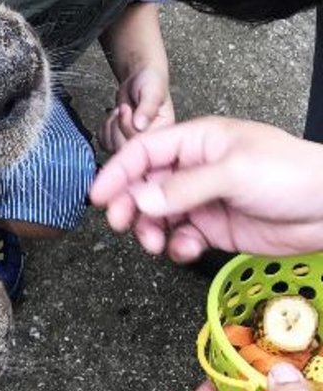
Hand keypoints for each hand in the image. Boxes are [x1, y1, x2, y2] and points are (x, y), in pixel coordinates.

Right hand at [90, 115, 322, 260]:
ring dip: (150, 231)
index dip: (117, 172)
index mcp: (198, 141)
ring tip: (156, 243)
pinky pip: (180, 238)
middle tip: (122, 225)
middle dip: (129, 206)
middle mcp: (195, 169)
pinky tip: (186, 249)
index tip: (99, 197)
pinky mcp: (214, 228)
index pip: (144, 151)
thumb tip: (141, 201)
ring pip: (158, 216)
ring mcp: (203, 200)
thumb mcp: (234, 172)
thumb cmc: (291, 174)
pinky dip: (176, 247)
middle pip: (144, 186)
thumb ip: (184, 188)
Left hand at [99, 64, 174, 153]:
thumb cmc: (151, 82)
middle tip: (124, 108)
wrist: (139, 77)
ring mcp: (134, 142)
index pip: (139, 141)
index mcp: (162, 132)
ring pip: (112, 146)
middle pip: (123, 148)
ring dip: (110, 125)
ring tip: (121, 111)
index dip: (127, 126)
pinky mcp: (121, 141)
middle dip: (117, 125)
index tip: (127, 108)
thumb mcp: (152, 91)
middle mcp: (149, 141)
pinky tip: (115, 117)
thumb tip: (139, 127)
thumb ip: (147, 108)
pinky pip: (104, 143)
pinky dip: (104, 128)